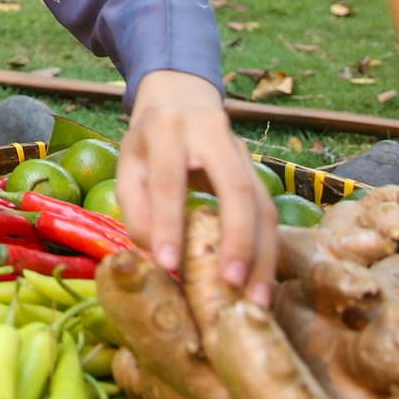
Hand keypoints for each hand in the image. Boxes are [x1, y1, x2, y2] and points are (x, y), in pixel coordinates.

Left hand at [118, 69, 277, 303]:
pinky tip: (262, 281)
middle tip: (230, 284)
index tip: (168, 265)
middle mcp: (213, 136)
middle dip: (237, 240)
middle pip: (236, 189)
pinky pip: (270, 212)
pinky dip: (267, 250)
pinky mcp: (258, 170)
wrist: (181, 98)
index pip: (169, 182)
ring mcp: (243, 152)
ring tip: (255, 300)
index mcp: (167, 129)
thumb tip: (156, 255)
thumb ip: (134, 206)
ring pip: (263, 205)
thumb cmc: (149, 140)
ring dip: (262, 256)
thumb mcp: (128, 163)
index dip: (168, 224)